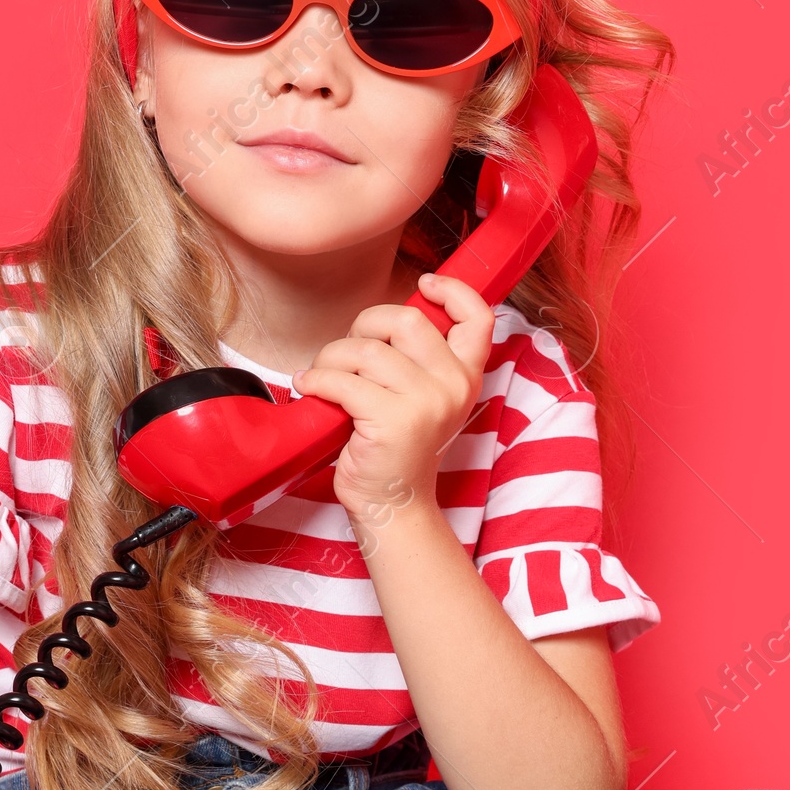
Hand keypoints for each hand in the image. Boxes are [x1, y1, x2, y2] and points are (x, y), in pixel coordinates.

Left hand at [293, 273, 493, 534]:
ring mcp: (425, 403)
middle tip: (346, 353)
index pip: (479, 318)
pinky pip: (342, 380)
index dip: (453, 291)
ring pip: (365, 350)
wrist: (393, 504)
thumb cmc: (396, 448)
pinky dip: (317, 381)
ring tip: (324, 379)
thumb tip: (381, 319)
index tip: (425, 285)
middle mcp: (453, 385)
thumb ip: (417, 359)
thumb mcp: (424, 399)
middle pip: (405, 319)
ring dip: (331, 359)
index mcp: (465, 376)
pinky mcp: (392, 421)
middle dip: (363, 326)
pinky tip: (311, 391)